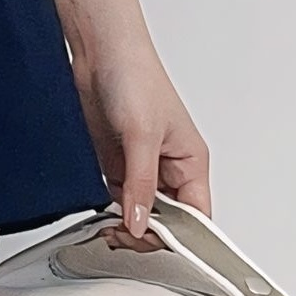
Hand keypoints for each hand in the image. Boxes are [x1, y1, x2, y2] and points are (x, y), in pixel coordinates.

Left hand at [71, 38, 210, 248]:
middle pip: (168, 221)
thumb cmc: (135, 75)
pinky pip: (118, 199)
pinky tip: (101, 211)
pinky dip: (110, 210)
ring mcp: (141, 167)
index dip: (181, 238)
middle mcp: (169, 168)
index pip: (197, 216)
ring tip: (110, 226)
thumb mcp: (142, 135)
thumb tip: (141, 224)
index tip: (155, 244)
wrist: (98, 51)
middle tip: (124, 234)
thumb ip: (142, 184)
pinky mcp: (116, 163)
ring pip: (141, 213)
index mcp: (191, 162)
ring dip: (126, 223)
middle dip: (147, 233)